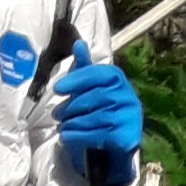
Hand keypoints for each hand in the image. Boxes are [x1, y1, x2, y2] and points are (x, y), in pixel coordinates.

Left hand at [55, 44, 143, 183]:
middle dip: (72, 106)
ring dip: (74, 123)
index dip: (78, 79)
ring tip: (61, 127)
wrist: (118, 141)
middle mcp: (128, 96)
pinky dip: (79, 136)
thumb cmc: (100, 109)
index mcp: (118, 79)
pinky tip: (67, 137)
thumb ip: (84, 69)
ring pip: (96, 117)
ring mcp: (130, 116)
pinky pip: (99, 134)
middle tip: (56, 114)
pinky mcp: (128, 135)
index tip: (57, 88)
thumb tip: (78, 43)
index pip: (99, 74)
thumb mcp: (91, 88)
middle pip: (96, 97)